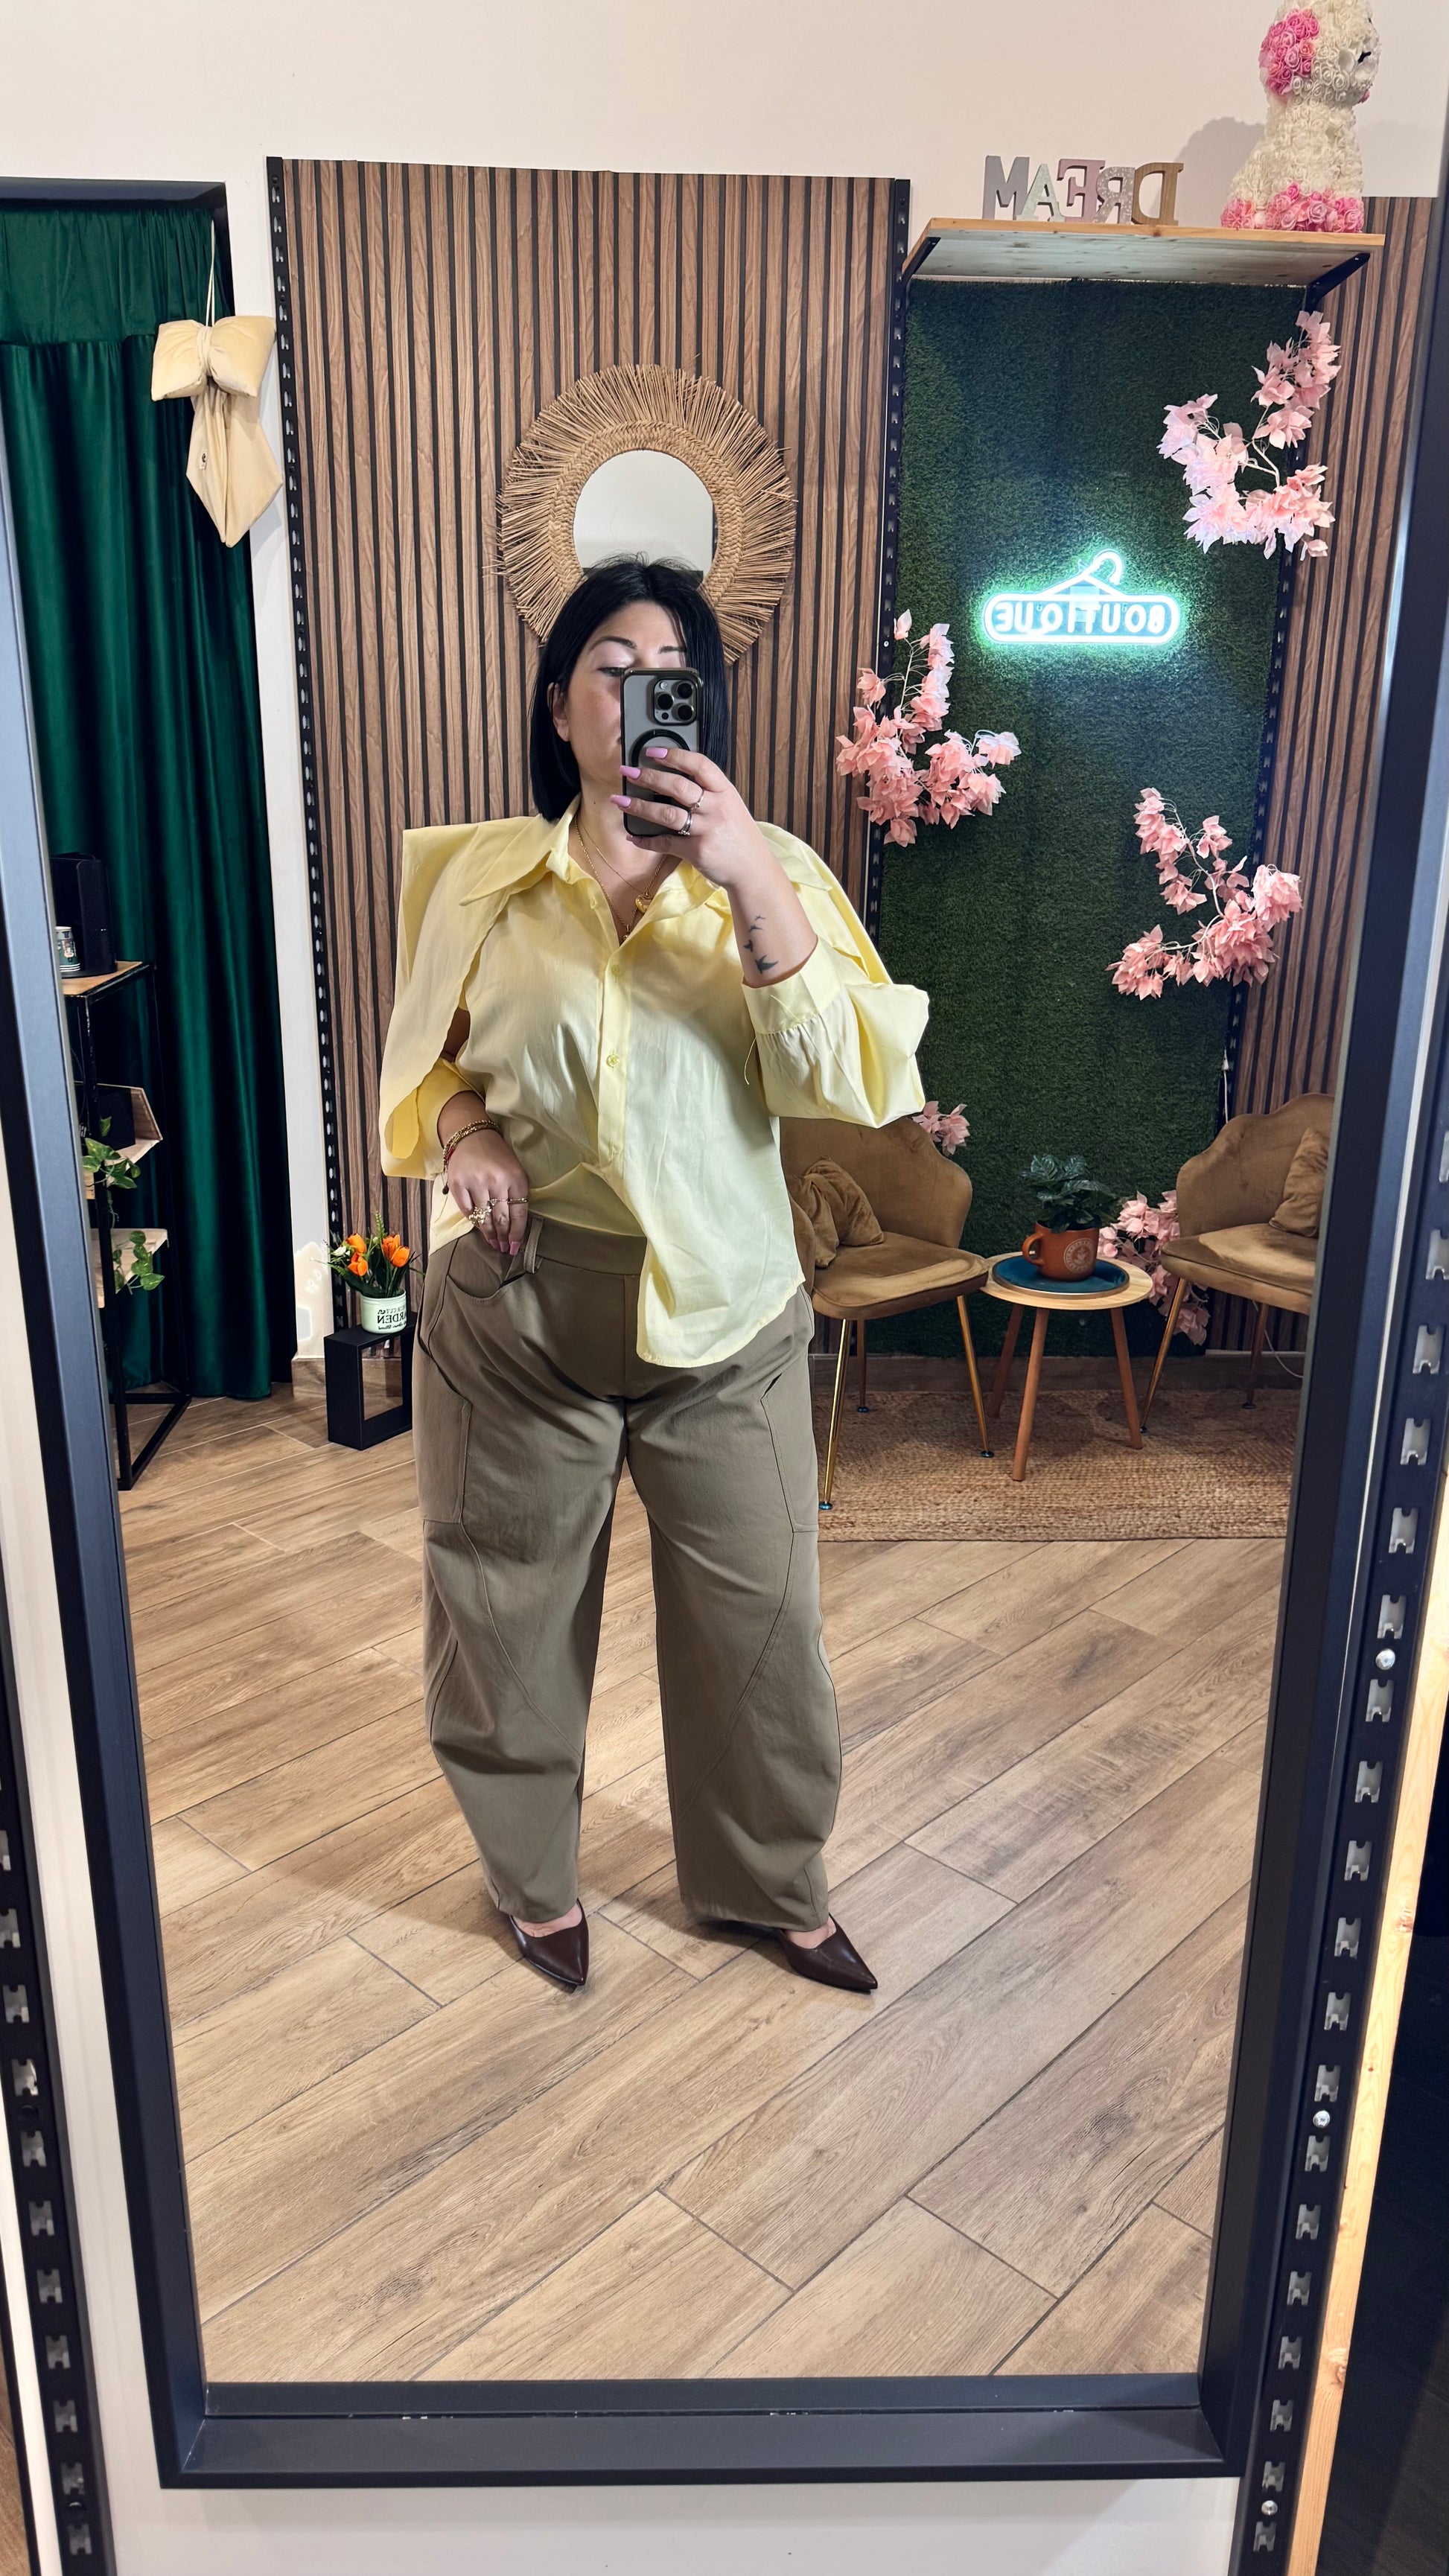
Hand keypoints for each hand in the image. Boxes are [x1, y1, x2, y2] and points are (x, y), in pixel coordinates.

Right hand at [443, 1128, 530, 1255]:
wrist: (472, 1136)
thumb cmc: (497, 1156)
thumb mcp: (515, 1171)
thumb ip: (516, 1195)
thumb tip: (515, 1226)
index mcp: (515, 1178)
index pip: (518, 1213)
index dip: (517, 1234)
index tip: (515, 1247)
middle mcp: (496, 1181)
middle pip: (501, 1219)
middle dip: (504, 1238)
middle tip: (504, 1249)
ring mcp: (475, 1183)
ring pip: (483, 1218)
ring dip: (489, 1234)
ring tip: (494, 1243)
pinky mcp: (457, 1184)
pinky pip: (467, 1211)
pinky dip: (474, 1222)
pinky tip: (480, 1229)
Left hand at [611, 745, 772, 892]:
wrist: (753, 870)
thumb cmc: (739, 836)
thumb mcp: (731, 806)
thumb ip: (709, 793)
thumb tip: (675, 779)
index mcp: (725, 791)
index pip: (699, 765)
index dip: (675, 755)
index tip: (653, 751)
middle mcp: (716, 808)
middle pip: (678, 787)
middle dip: (649, 777)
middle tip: (628, 772)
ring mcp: (706, 830)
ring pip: (667, 814)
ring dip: (639, 806)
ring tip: (619, 800)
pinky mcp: (696, 851)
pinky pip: (665, 843)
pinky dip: (646, 840)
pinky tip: (633, 836)